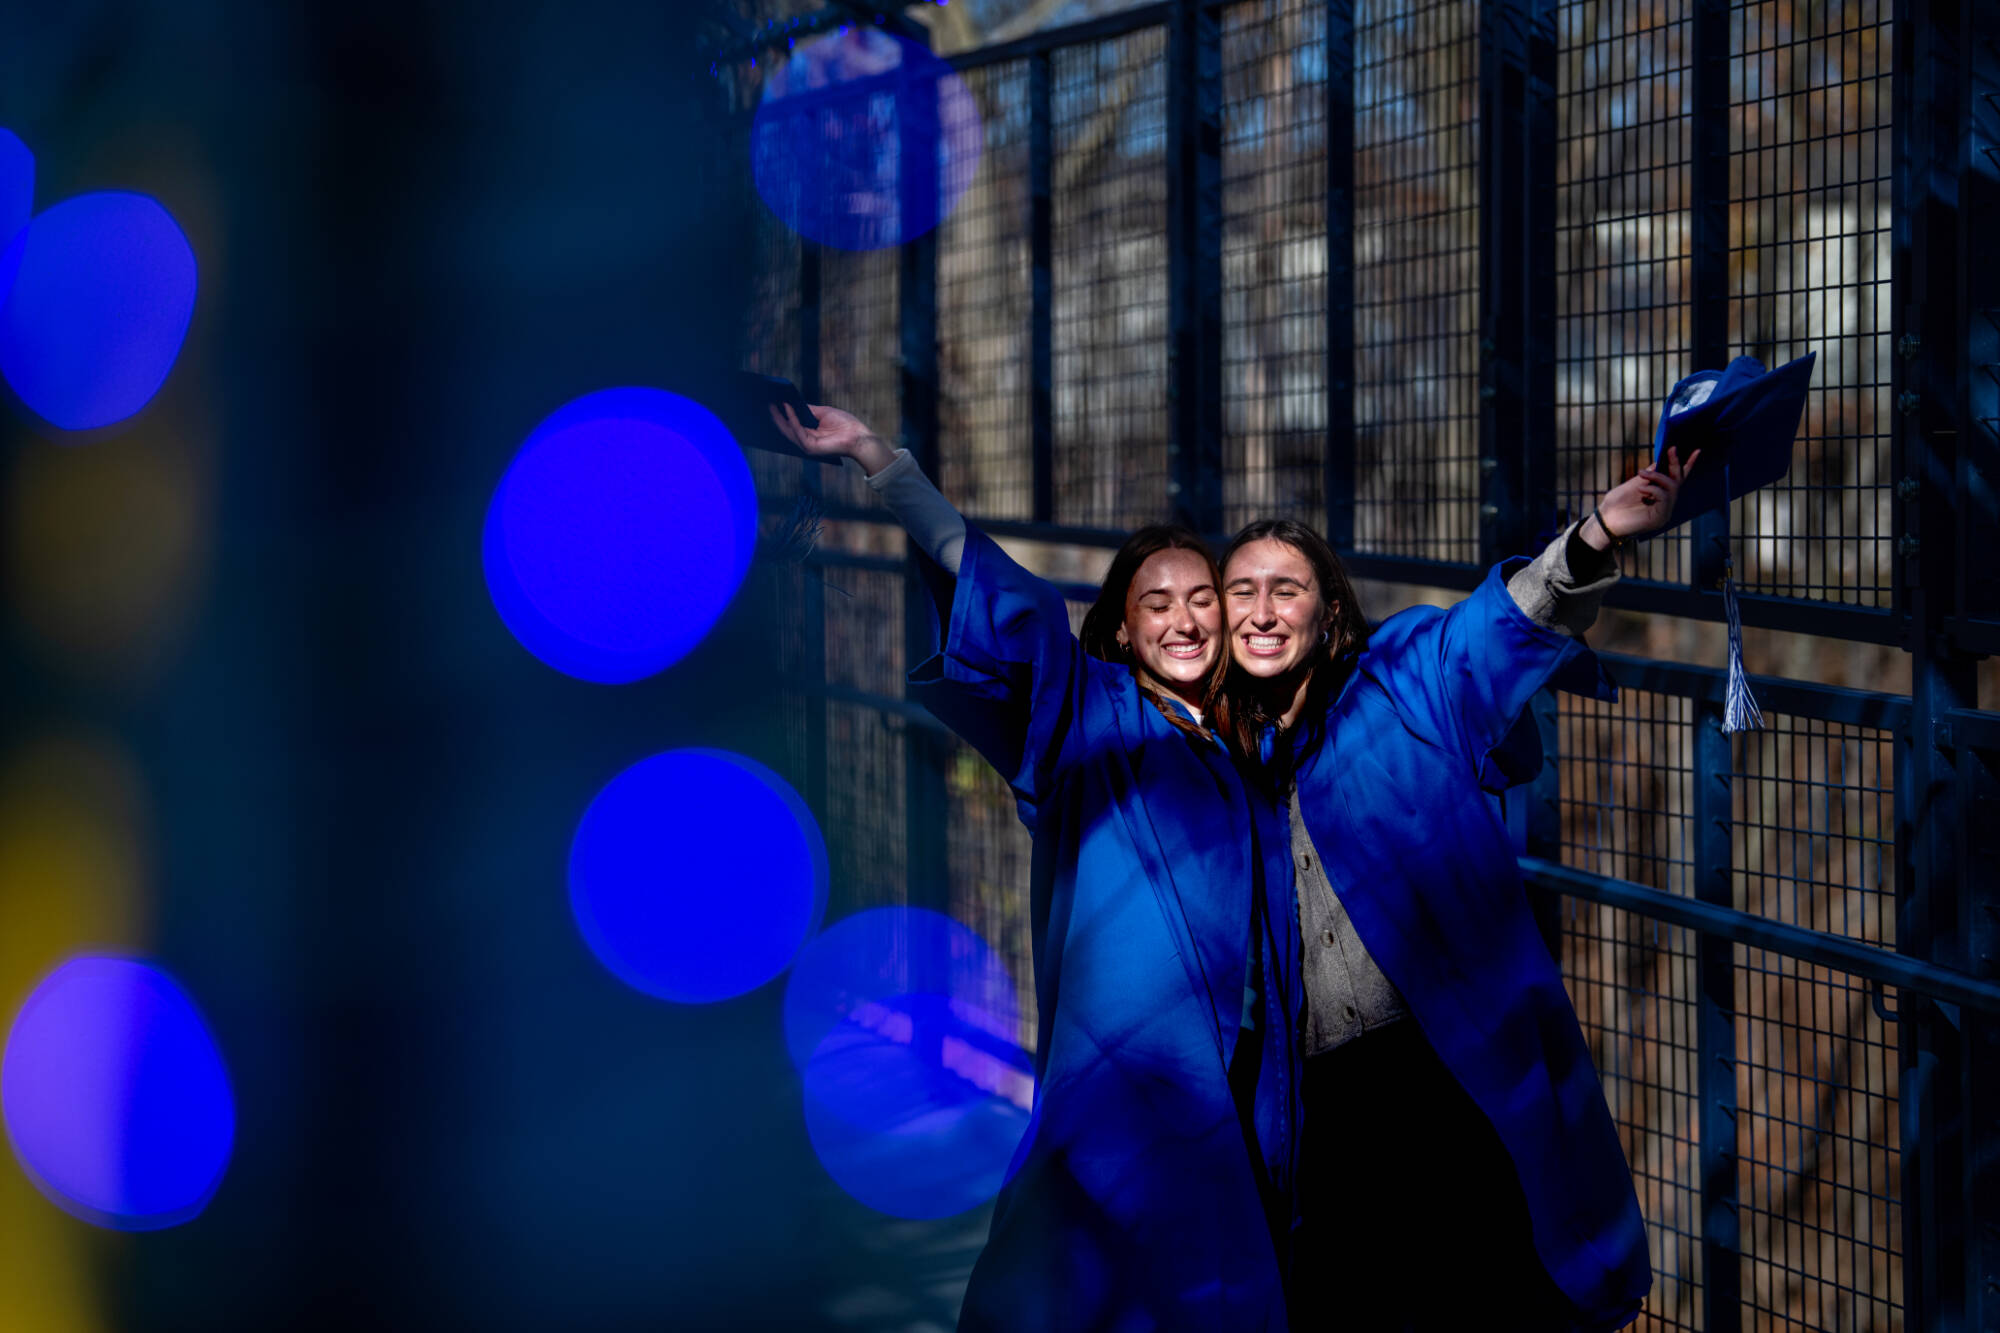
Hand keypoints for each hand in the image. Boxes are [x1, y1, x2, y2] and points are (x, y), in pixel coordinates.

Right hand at [768, 403, 896, 474]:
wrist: (859, 436)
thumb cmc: (845, 424)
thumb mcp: (823, 412)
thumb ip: (807, 410)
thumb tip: (792, 403)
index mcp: (809, 433)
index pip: (791, 424)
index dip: (781, 415)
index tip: (771, 402)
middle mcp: (806, 441)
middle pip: (786, 428)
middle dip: (776, 416)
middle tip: (766, 402)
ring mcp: (807, 446)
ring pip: (788, 431)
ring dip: (780, 417)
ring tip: (772, 403)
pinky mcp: (811, 448)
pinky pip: (798, 431)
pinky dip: (792, 419)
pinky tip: (787, 407)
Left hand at [1586, 446, 1699, 547]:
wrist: (1604, 520)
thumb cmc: (1616, 503)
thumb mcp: (1633, 483)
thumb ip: (1649, 475)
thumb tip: (1661, 462)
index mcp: (1660, 495)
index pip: (1677, 479)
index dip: (1687, 465)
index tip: (1697, 450)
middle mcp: (1666, 504)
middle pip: (1678, 481)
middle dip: (1675, 464)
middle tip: (1671, 449)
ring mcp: (1664, 512)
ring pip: (1672, 487)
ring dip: (1658, 476)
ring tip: (1642, 474)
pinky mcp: (1660, 518)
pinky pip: (1664, 497)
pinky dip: (1653, 489)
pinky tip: (1641, 489)